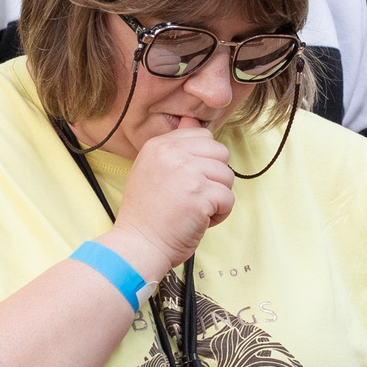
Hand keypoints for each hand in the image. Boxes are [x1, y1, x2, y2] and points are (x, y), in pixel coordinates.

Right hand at [106, 126, 234, 278]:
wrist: (138, 245)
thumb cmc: (148, 214)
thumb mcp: (152, 169)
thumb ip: (175, 147)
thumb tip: (194, 120)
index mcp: (160, 145)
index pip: (203, 136)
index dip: (203, 162)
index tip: (186, 181)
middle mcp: (172, 153)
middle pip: (221, 153)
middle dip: (214, 178)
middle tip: (192, 197)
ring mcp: (187, 172)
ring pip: (227, 176)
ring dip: (217, 198)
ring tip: (193, 209)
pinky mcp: (200, 194)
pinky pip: (229, 199)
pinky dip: (219, 215)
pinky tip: (198, 220)